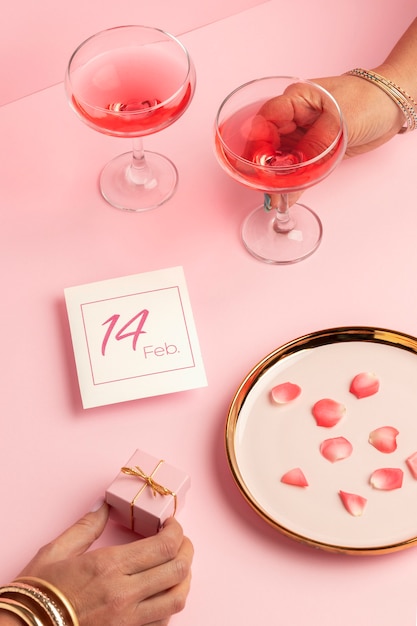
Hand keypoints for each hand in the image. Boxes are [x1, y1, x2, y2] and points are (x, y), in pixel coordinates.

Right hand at [17, 503, 192, 625]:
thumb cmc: (37, 593)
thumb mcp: (56, 551)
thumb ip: (86, 526)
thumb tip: (104, 505)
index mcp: (109, 566)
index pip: (164, 545)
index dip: (177, 530)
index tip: (171, 523)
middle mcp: (124, 594)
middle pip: (178, 568)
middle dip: (187, 548)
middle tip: (180, 539)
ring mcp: (128, 620)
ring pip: (178, 598)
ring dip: (185, 577)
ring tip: (178, 565)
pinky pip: (163, 621)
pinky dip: (170, 604)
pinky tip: (162, 592)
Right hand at [261, 71, 404, 208]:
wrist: (392, 108)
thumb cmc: (369, 100)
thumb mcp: (339, 124)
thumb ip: (313, 150)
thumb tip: (292, 179)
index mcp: (296, 99)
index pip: (266, 120)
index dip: (258, 143)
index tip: (258, 164)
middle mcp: (294, 117)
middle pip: (268, 142)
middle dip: (264, 165)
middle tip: (264, 187)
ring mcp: (302, 135)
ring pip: (280, 158)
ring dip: (277, 177)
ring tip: (275, 196)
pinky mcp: (312, 151)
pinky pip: (296, 169)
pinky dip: (292, 182)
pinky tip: (287, 196)